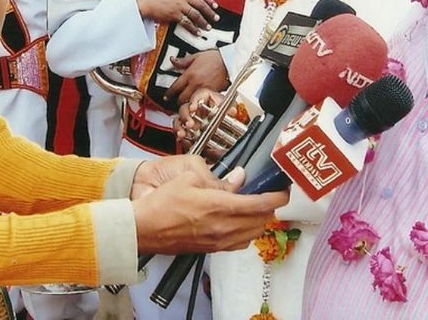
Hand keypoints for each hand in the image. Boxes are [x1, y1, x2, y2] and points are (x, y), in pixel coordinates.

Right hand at [131, 156, 288, 254]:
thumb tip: (239, 178)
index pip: (262, 204)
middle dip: (269, 207)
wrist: (144, 229)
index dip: (278, 196)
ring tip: (253, 207)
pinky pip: (240, 243)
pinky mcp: (211, 249)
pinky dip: (246, 232)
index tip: (283, 190)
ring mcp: (218, 241)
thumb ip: (219, 180)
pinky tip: (237, 222)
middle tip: (267, 194)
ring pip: (253, 234)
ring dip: (258, 221)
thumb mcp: (190, 178)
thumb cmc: (162, 203)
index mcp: (220, 207)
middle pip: (262, 220)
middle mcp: (224, 227)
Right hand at [136, 0, 218, 32]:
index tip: (215, 6)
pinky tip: (197, 32)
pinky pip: (187, 22)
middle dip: (210, 12)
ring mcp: (179, 5)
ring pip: (196, 14)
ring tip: (207, 27)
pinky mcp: (175, 14)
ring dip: (203, 22)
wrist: (144, 1)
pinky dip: (193, 28)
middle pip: (201, 4)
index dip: (209, 0)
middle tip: (215, 18)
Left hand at [166, 50, 227, 104]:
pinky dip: (199, 102)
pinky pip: (203, 101)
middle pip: (182, 98)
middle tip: (177, 100)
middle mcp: (196, 83)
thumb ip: (182, 61)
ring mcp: (204, 90)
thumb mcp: (196, 56)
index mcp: (190, 74)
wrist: (228, 62)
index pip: (175, 87)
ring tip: (187, 102)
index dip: (169, 94)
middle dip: (178, 101)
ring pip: (192, 101)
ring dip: (188, 103)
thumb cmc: (214, 58)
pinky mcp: (212, 93)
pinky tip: (198, 101)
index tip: (166, 97)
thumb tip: (172, 60)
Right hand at [175, 89, 224, 140]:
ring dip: (180, 127)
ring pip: (179, 120)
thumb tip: (232, 111)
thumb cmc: (222, 107)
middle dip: (186, 117)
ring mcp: (189, 117)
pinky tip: (182, 139)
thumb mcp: (228, 105)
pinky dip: (180, 135)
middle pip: (185, 108)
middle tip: (190, 124)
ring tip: (182, 134)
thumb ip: (229, 108)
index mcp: (204, 98)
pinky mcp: (186, 128)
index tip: (193, 107)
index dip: (194, 101)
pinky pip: (180, 130)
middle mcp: (194, 107)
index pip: (197, 96)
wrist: (222, 119)